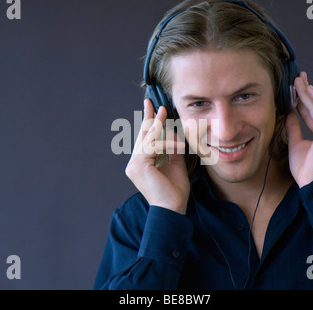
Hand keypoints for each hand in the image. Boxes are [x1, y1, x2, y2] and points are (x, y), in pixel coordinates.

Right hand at [125, 99, 189, 214]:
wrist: (173, 209)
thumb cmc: (175, 190)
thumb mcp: (176, 163)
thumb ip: (172, 148)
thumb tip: (173, 131)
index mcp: (142, 163)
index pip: (144, 139)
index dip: (148, 122)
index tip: (153, 107)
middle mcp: (134, 163)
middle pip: (142, 136)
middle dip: (148, 118)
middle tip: (153, 103)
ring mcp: (134, 165)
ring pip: (147, 139)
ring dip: (159, 127)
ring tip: (165, 114)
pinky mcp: (138, 166)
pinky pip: (152, 147)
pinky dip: (167, 143)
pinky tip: (179, 144)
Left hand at [285, 72, 312, 187]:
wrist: (311, 182)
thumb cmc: (305, 168)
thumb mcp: (295, 143)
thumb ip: (294, 127)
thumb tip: (289, 113)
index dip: (303, 102)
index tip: (294, 91)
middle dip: (307, 91)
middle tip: (298, 77)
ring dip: (308, 92)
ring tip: (298, 79)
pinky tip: (306, 89)